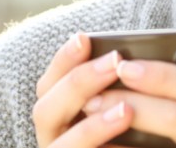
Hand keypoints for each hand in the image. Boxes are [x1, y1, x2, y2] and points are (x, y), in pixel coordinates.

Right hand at [33, 32, 133, 146]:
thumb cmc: (131, 139)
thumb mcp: (120, 111)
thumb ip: (114, 92)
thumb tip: (130, 61)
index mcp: (57, 119)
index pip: (48, 85)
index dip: (61, 61)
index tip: (84, 38)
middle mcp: (51, 141)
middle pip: (44, 110)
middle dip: (78, 84)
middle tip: (114, 63)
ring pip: (61, 146)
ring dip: (92, 127)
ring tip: (126, 110)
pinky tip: (129, 147)